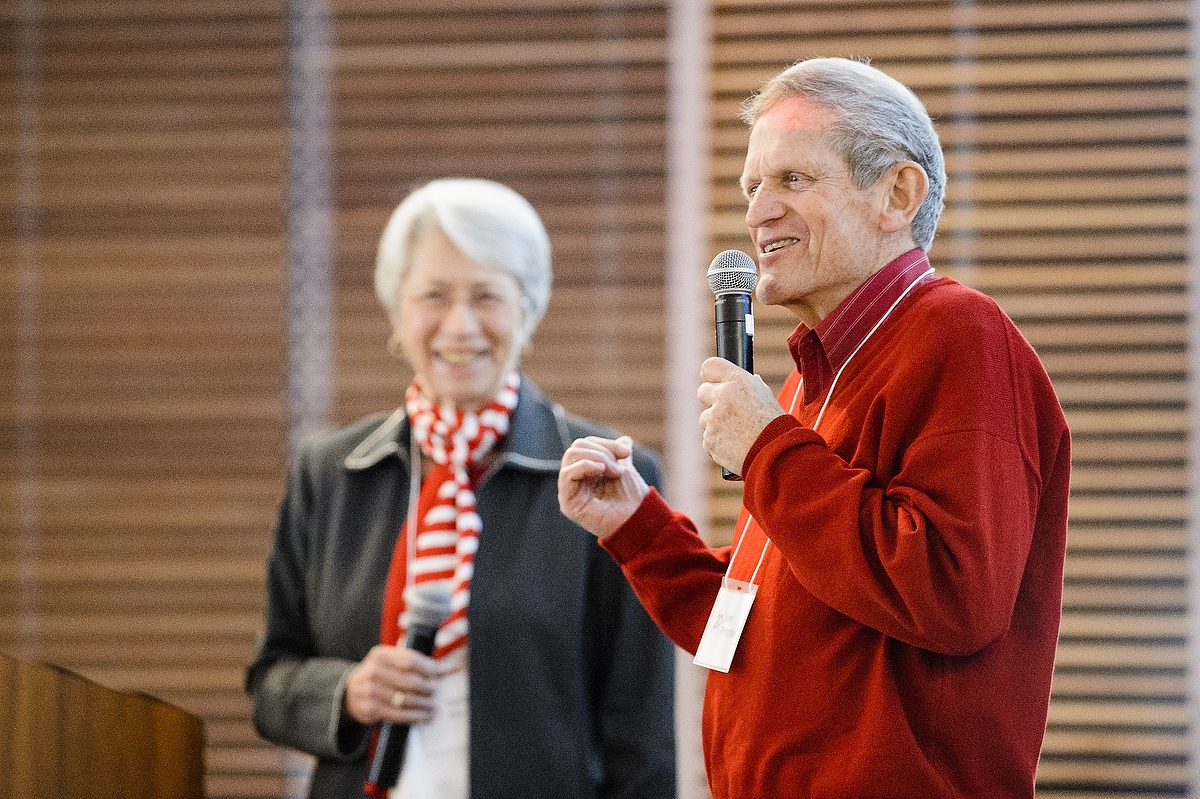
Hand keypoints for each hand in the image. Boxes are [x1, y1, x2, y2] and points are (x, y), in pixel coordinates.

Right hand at [343, 644, 440, 725]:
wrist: (351, 691)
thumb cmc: (378, 674)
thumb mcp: (387, 660)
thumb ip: (408, 661)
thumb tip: (439, 669)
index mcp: (380, 655)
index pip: (411, 661)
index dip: (428, 668)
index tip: (439, 673)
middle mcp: (373, 671)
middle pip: (410, 681)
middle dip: (428, 687)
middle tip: (437, 691)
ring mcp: (370, 691)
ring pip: (405, 699)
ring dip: (423, 704)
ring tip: (433, 706)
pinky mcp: (370, 709)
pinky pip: (398, 714)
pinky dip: (414, 716)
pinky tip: (424, 716)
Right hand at [558, 435, 649, 538]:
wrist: (639, 520)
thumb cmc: (632, 499)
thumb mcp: (624, 469)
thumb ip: (619, 455)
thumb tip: (624, 440)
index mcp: (584, 473)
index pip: (584, 445)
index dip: (605, 443)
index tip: (626, 452)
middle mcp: (574, 481)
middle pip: (576, 448)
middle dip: (602, 451)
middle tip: (619, 467)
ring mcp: (569, 492)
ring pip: (571, 457)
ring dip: (597, 458)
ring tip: (613, 471)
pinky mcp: (568, 503)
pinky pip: (567, 474)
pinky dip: (585, 466)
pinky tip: (601, 470)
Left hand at [697, 357, 785, 473]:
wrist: (777, 454)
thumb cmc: (775, 425)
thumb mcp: (765, 396)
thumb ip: (747, 386)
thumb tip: (735, 382)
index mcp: (738, 380)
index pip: (709, 367)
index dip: (710, 376)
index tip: (712, 382)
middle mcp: (723, 396)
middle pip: (702, 391)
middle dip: (712, 401)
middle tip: (728, 412)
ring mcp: (713, 419)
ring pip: (705, 418)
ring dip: (715, 425)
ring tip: (738, 434)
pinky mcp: (709, 439)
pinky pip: (708, 439)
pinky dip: (718, 443)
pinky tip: (735, 446)